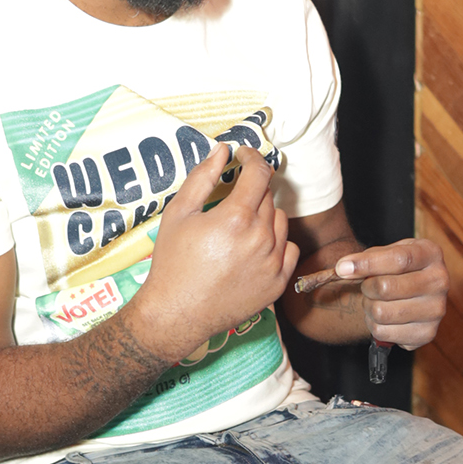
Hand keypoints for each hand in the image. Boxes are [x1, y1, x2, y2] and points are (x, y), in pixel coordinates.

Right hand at [129, 144, 299, 363]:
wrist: (177, 314)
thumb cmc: (173, 263)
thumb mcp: (178, 213)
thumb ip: (202, 177)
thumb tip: (221, 149)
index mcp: (236, 217)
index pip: (259, 173)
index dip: (252, 157)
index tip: (244, 156)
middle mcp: (260, 238)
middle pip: (268, 197)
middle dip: (251, 190)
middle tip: (231, 200)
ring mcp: (272, 263)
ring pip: (280, 221)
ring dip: (264, 216)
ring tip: (239, 228)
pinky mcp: (278, 283)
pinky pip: (289, 249)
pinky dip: (276, 244)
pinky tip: (254, 249)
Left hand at [332, 239, 448, 351]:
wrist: (417, 291)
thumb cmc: (398, 269)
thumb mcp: (386, 253)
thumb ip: (366, 259)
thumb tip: (343, 269)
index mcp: (431, 254)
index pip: (398, 259)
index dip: (367, 264)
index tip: (343, 268)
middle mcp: (440, 282)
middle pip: (386, 288)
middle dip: (367, 287)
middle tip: (368, 286)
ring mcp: (436, 310)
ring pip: (381, 313)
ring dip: (369, 308)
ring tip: (375, 301)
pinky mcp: (427, 334)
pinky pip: (383, 333)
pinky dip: (374, 326)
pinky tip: (384, 317)